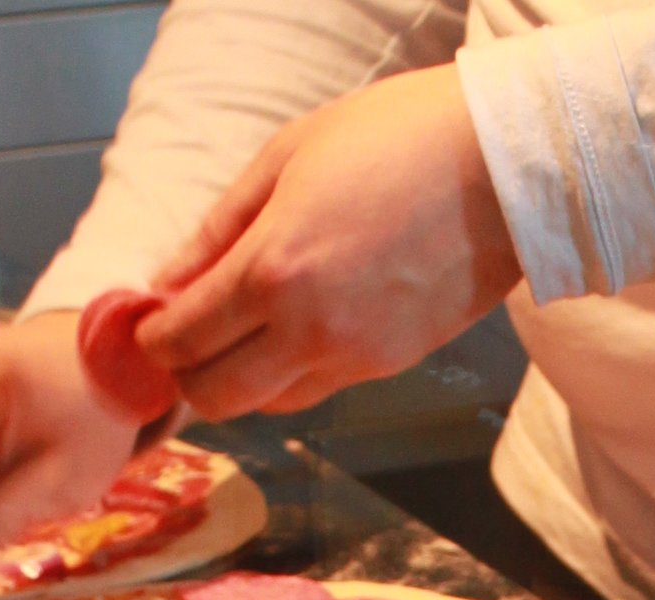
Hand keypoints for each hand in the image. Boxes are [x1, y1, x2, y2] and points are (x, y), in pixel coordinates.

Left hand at [140, 65, 521, 420]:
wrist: (504, 167)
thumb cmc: (396, 139)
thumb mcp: (287, 158)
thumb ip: (219, 228)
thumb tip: (168, 280)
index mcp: (273, 269)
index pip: (182, 337)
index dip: (152, 337)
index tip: (150, 321)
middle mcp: (308, 329)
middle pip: (216, 397)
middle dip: (187, 376)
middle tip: (187, 340)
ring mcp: (355, 356)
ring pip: (269, 406)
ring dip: (241, 381)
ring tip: (243, 333)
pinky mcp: (392, 365)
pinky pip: (319, 388)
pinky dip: (292, 373)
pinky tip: (298, 327)